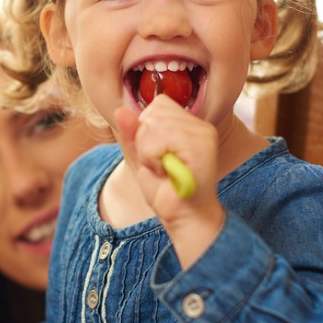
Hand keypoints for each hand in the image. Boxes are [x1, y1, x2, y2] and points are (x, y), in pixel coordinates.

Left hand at [113, 98, 223, 266]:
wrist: (183, 218)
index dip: (147, 130)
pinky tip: (167, 173)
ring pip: (153, 124)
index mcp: (190, 125)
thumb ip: (132, 133)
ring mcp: (202, 134)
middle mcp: (200, 125)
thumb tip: (120, 110)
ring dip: (149, 152)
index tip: (157, 156)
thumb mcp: (142, 157)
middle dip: (146, 142)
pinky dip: (153, 158)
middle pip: (153, 112)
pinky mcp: (200, 146)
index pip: (158, 104)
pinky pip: (158, 139)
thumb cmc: (166, 191)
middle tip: (161, 165)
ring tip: (164, 169)